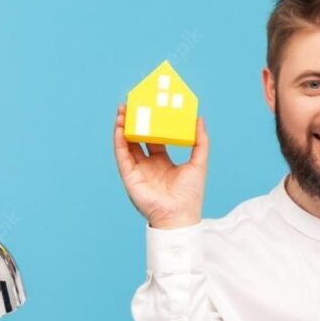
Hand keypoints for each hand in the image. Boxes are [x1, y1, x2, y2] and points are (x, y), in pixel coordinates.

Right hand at [113, 104, 208, 228]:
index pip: (153, 140)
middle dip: (133, 123)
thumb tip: (199, 119)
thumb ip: (200, 141)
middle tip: (132, 105)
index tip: (149, 109)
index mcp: (162, 163)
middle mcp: (148, 166)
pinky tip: (119, 127)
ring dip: (122, 128)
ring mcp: (137, 171)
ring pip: (126, 145)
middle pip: (137, 140)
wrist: (180, 215)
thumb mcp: (198, 162)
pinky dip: (119, 141)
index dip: (150, 125)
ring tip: (122, 110)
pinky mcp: (129, 177)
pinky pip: (121, 156)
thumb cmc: (191, 194)